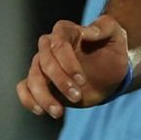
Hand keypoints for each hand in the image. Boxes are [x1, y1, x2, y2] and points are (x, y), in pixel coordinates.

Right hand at [17, 16, 131, 119]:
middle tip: (77, 96)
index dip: (67, 63)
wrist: (111, 73)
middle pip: (44, 62)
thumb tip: (87, 32)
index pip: (58, 44)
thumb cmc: (113, 50)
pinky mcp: (40, 82)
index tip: (82, 80)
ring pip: (33, 78)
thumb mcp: (117, 34)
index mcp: (65, 31)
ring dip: (43, 96)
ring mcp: (42, 65)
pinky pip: (24, 88)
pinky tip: (41, 111)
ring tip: (58, 112)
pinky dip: (28, 99)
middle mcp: (49, 46)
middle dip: (59, 81)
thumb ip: (105, 27)